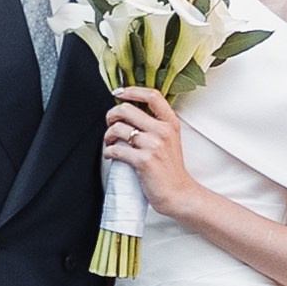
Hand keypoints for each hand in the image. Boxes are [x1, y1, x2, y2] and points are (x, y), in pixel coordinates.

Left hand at [104, 85, 195, 218]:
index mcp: (170, 123)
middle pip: (127, 109)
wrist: (178, 194)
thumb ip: (156, 124)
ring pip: (118, 128)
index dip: (132, 91)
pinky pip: (116, 149)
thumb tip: (131, 111)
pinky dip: (108, 151)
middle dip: (111, 115)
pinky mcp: (143, 161)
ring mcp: (154, 145)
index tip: (119, 93)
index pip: (152, 96)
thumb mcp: (170, 140)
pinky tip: (111, 155)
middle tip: (110, 123)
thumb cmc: (170, 169)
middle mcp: (163, 131)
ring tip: (110, 142)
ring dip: (107, 135)